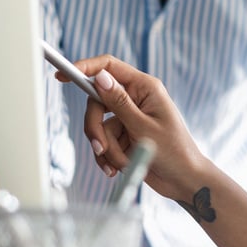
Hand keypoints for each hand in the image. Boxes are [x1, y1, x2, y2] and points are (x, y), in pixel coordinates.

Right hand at [66, 55, 207, 202]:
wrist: (183, 180)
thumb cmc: (174, 152)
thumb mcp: (143, 127)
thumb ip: (119, 103)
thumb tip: (100, 77)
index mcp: (145, 87)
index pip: (110, 67)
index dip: (85, 68)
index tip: (63, 75)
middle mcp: (136, 98)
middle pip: (97, 102)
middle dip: (95, 128)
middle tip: (102, 148)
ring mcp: (129, 117)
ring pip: (98, 125)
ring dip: (107, 148)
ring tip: (122, 163)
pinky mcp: (125, 134)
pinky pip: (103, 141)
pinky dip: (108, 156)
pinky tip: (117, 168)